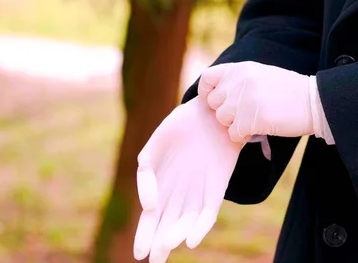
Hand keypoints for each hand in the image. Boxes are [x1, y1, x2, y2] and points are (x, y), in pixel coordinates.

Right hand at [133, 97, 243, 262]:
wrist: (210, 111)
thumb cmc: (179, 127)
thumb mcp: (154, 148)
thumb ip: (146, 175)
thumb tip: (149, 204)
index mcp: (161, 187)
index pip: (151, 218)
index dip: (145, 236)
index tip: (138, 254)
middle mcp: (179, 194)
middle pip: (167, 225)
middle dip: (160, 244)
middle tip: (154, 261)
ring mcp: (198, 192)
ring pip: (186, 221)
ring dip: (177, 235)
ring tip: (168, 246)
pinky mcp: (218, 187)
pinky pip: (209, 212)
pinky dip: (201, 226)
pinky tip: (191, 239)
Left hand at [197, 61, 313, 142]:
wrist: (313, 102)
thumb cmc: (289, 91)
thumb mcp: (261, 75)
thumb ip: (238, 81)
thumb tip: (216, 94)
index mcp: (241, 68)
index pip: (207, 78)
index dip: (208, 92)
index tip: (218, 102)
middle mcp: (239, 81)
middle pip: (214, 103)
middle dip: (226, 112)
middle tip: (245, 114)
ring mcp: (244, 100)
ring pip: (223, 119)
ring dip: (236, 124)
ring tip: (255, 120)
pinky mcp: (251, 119)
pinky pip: (234, 134)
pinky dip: (244, 136)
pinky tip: (259, 130)